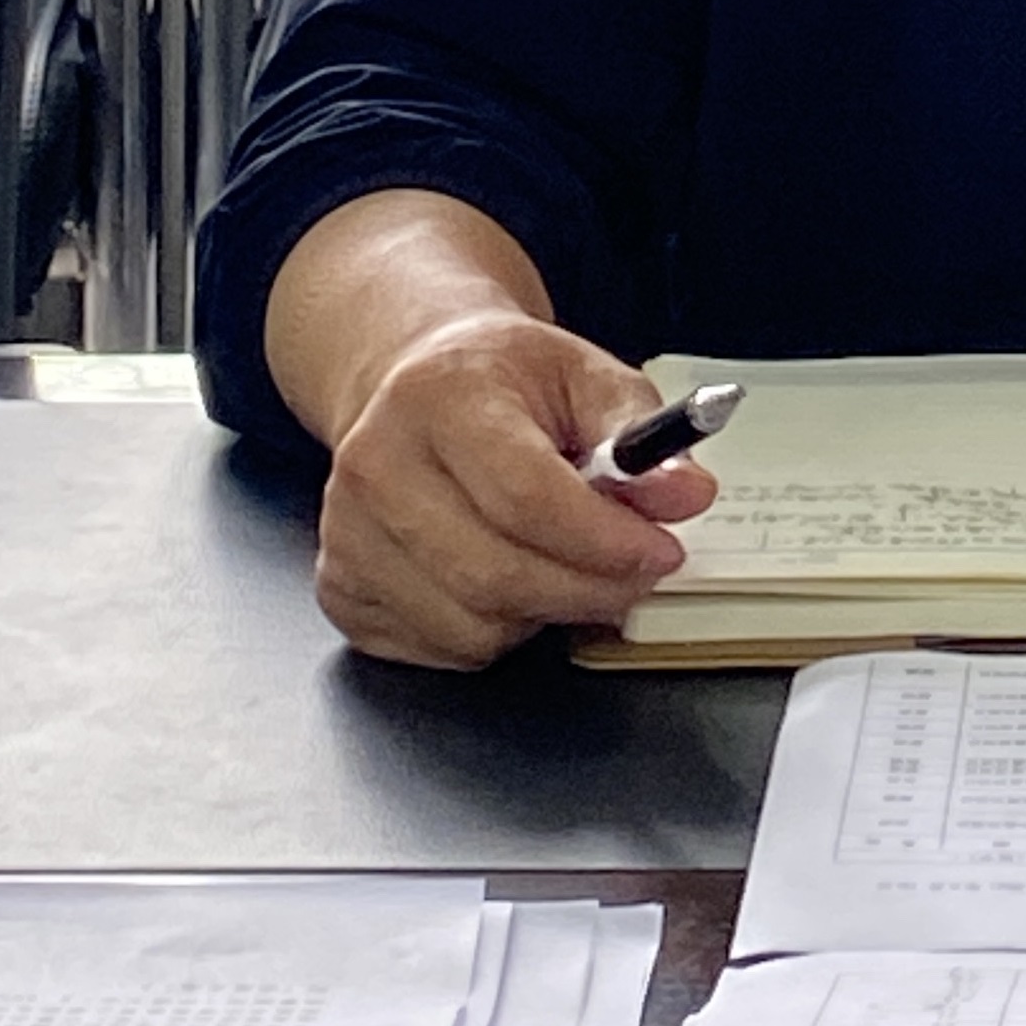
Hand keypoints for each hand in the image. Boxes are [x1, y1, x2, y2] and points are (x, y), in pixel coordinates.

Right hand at [314, 308, 716, 667]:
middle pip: (496, 573)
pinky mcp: (339, 588)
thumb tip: (685, 495)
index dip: (604, 539)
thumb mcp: (585, 376)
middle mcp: (376, 465)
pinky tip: (509, 576)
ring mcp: (345, 534)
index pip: (524, 495)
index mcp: (439, 395)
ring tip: (564, 563)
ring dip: (542, 613)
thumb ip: (641, 434)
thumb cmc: (504, 381)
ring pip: (469, 625)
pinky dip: (495, 630)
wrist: (410, 379)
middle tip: (638, 578)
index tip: (662, 551)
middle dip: (588, 590)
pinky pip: (439, 648)